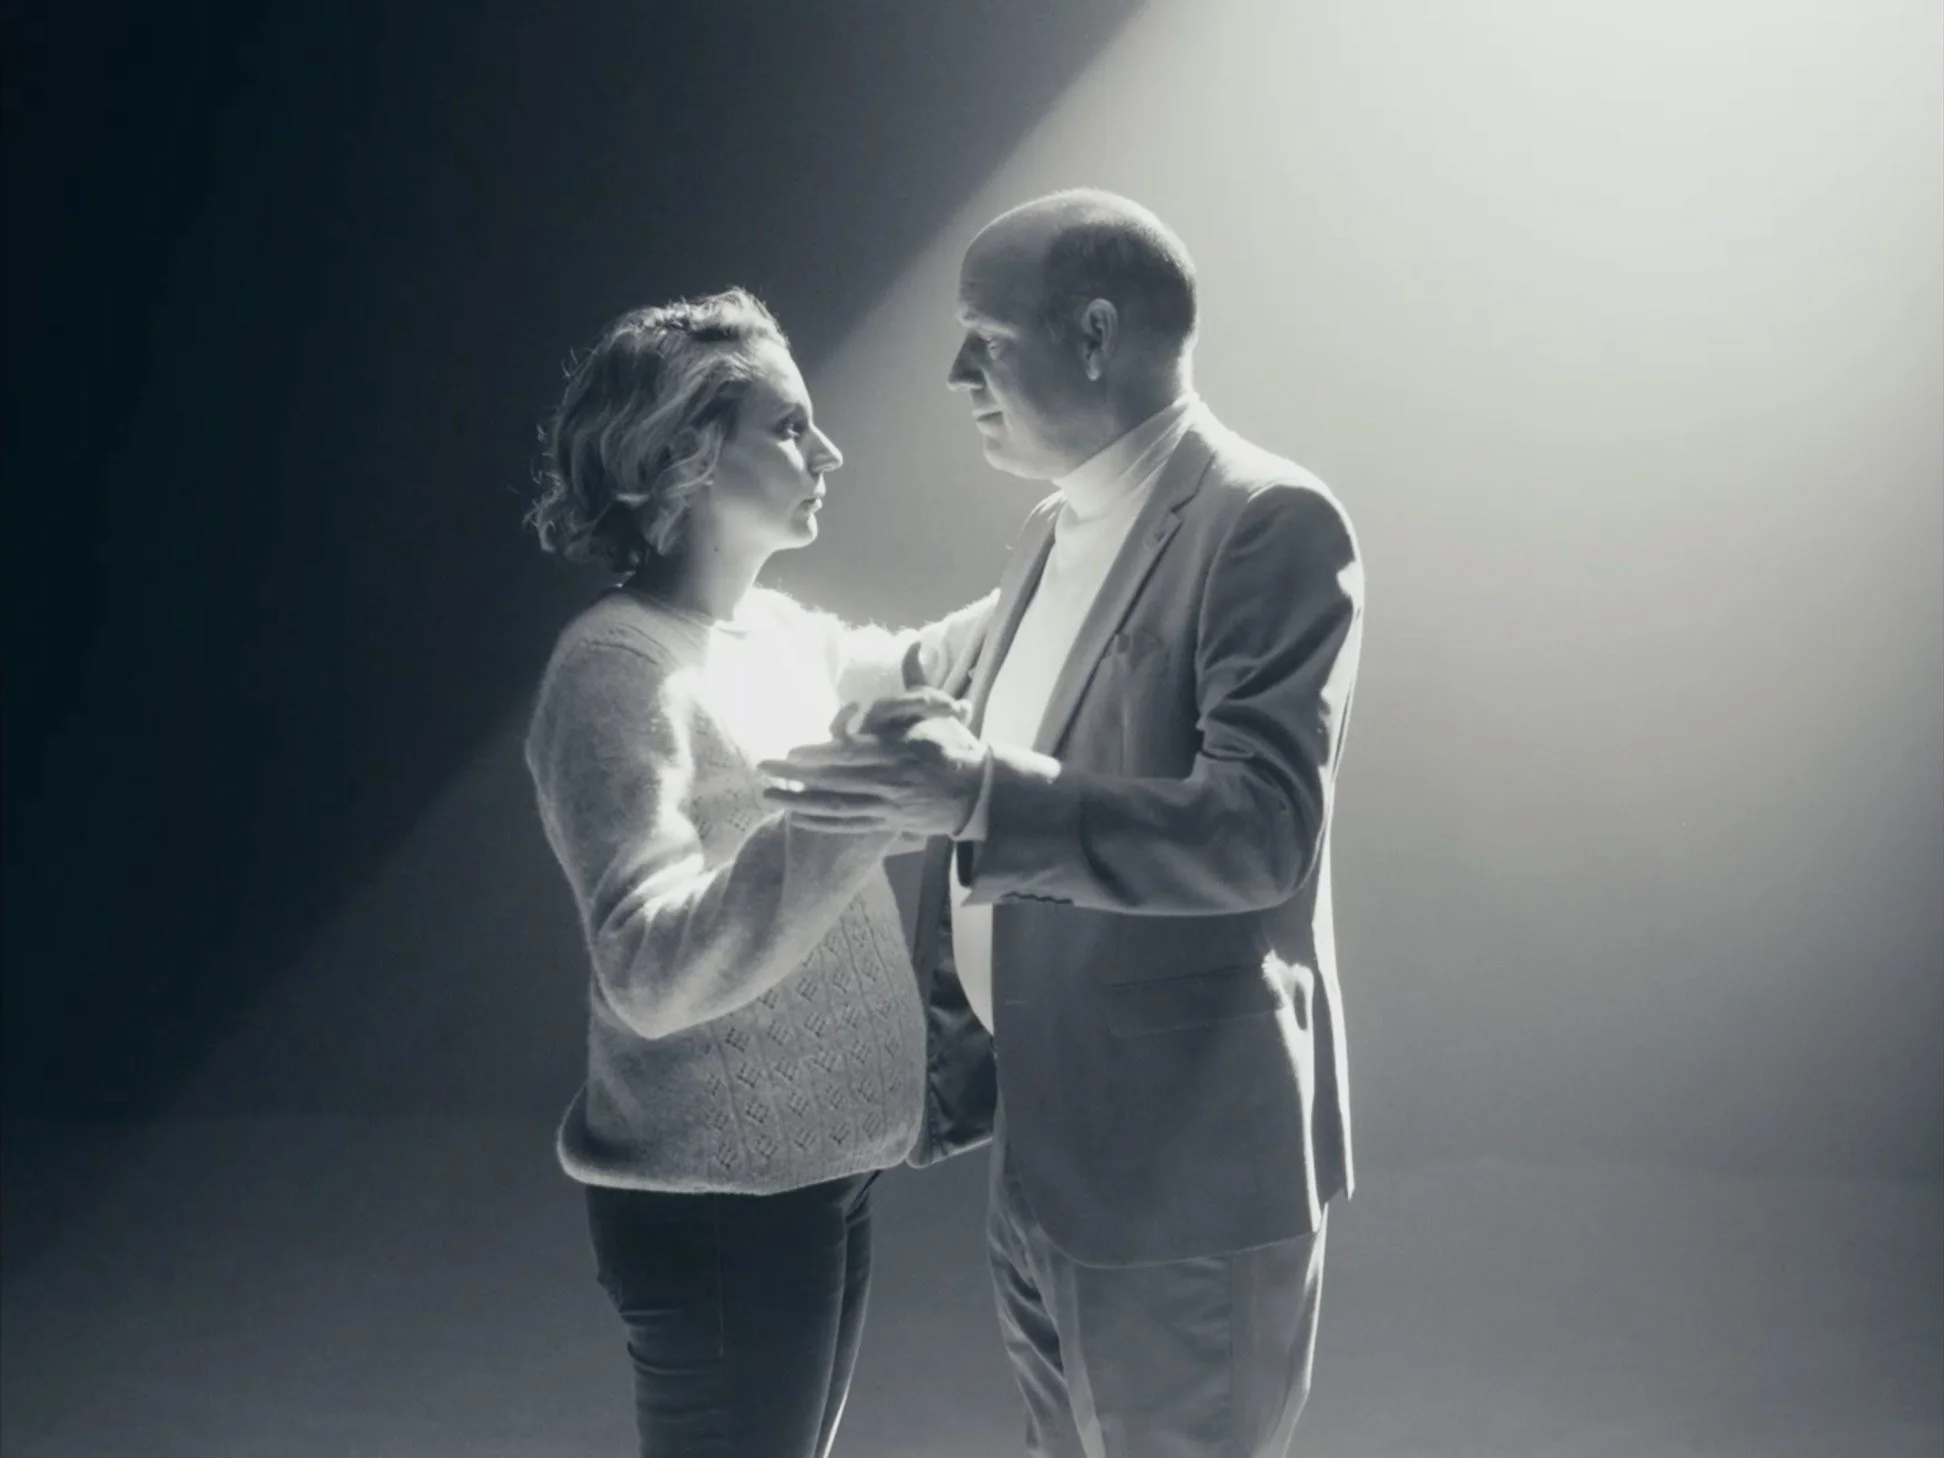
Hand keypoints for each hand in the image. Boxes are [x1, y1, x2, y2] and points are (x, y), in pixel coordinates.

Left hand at [762, 691, 986, 837]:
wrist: (978, 793)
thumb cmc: (954, 746)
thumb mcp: (936, 710)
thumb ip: (917, 680)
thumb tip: (916, 644)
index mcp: (897, 753)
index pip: (852, 754)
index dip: (820, 754)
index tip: (792, 750)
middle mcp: (888, 783)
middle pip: (834, 781)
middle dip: (795, 776)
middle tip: (763, 768)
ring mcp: (885, 807)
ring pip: (836, 807)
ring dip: (799, 802)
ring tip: (768, 795)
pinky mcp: (885, 823)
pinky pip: (847, 824)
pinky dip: (820, 821)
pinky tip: (795, 817)